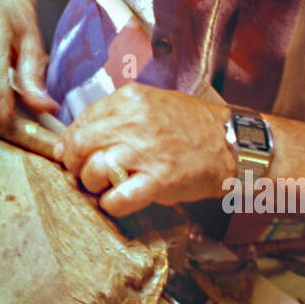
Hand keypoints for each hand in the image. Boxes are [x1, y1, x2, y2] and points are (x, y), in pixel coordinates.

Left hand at [54, 83, 234, 216]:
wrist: (233, 143)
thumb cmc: (192, 126)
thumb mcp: (153, 104)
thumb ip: (117, 116)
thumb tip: (79, 136)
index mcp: (129, 99)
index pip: (82, 121)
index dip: (71, 143)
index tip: (72, 155)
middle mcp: (133, 121)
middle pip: (80, 146)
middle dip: (75, 165)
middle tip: (84, 174)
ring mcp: (146, 151)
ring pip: (93, 171)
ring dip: (93, 185)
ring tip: (104, 187)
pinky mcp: (159, 180)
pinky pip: (117, 198)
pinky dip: (111, 204)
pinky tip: (118, 201)